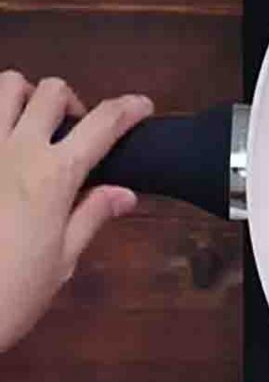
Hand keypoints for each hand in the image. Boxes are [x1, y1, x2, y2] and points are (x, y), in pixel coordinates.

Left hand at [0, 72, 152, 351]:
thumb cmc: (7, 294)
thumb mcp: (60, 262)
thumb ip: (90, 216)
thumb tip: (124, 193)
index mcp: (55, 176)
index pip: (104, 124)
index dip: (129, 109)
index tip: (142, 107)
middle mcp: (16, 150)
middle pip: (51, 91)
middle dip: (70, 102)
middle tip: (72, 132)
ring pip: (4, 86)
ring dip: (23, 97)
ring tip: (27, 127)